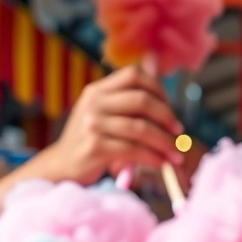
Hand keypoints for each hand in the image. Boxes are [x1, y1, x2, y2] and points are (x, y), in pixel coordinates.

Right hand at [26, 64, 182, 184]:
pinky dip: (153, 157)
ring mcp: (92, 124)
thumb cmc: (93, 140)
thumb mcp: (104, 115)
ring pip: (141, 128)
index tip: (170, 110)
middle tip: (178, 132)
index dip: (158, 90)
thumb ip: (128, 103)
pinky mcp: (95, 147)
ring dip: (165, 142)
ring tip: (176, 154)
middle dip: (166, 116)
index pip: (134, 75)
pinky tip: (162, 163)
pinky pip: (133, 150)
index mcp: (98, 90)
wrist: (63, 165)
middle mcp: (93, 103)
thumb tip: (164, 91)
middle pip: (142, 100)